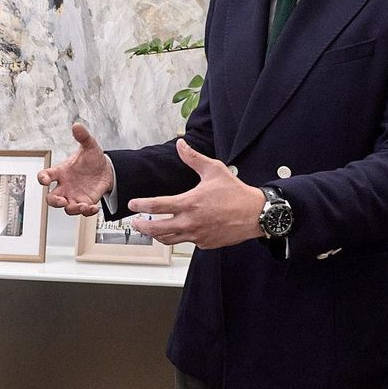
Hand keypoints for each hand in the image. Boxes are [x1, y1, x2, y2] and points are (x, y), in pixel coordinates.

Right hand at [37, 123, 113, 215]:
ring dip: (72, 208)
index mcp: (61, 172)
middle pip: (51, 198)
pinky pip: (81, 211)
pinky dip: (86, 212)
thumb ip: (83, 137)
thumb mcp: (90, 146)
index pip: (45, 176)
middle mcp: (64, 186)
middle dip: (54, 202)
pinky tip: (93, 208)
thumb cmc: (92, 158)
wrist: (106, 170)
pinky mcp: (84, 202)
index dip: (42, 178)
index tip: (44, 180)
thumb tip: (77, 125)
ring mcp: (73, 196)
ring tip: (82, 205)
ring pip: (66, 208)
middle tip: (62, 201)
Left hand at [129, 139, 265, 249]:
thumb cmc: (236, 192)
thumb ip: (193, 158)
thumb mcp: (213, 170)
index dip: (140, 205)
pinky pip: (187, 242)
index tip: (132, 205)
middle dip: (142, 226)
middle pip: (156, 229)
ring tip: (151, 229)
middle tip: (135, 222)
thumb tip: (180, 144)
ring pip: (169, 239)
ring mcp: (197, 235)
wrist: (255, 214)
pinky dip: (179, 237)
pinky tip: (178, 230)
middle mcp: (190, 222)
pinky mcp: (205, 244)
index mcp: (189, 203)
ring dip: (157, 235)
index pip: (156, 206)